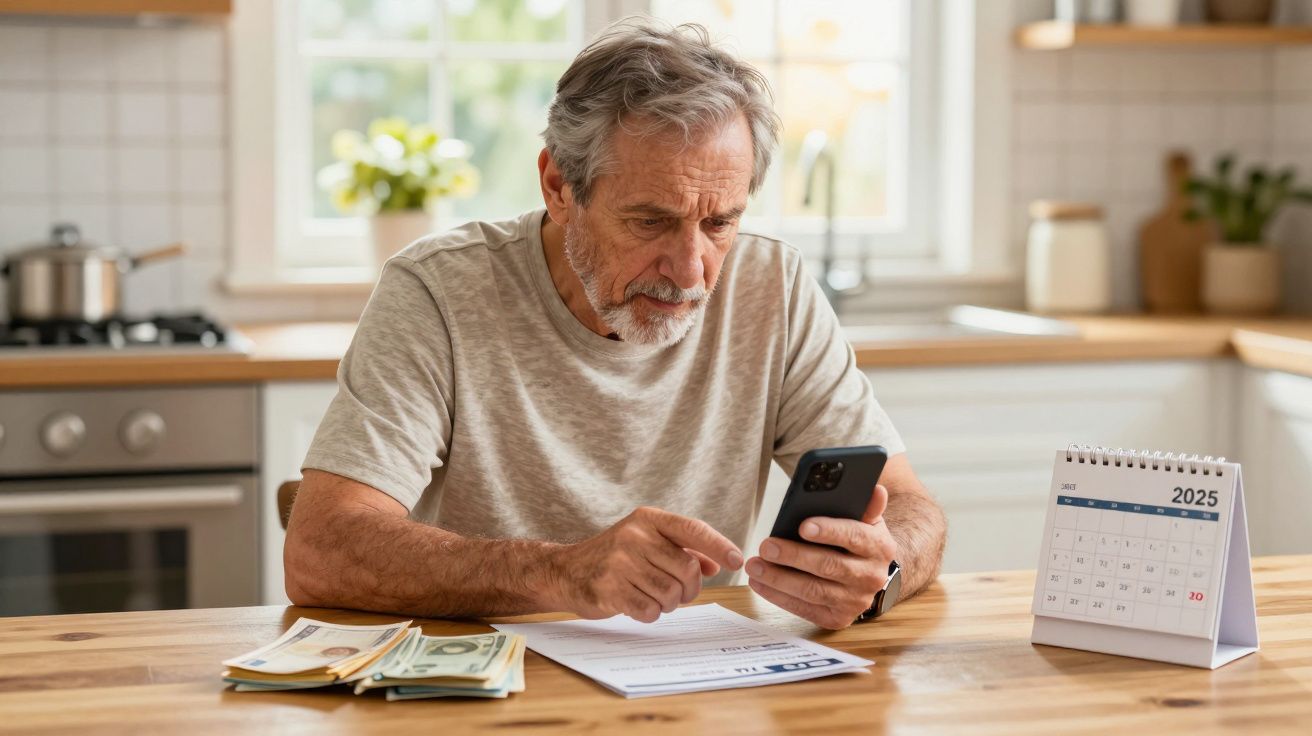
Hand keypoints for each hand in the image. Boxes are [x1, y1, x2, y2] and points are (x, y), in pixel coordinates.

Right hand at [546, 506, 743, 622]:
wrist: (565, 570)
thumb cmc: (614, 557)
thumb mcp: (646, 542)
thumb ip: (682, 549)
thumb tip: (716, 563)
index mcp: (647, 519)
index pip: (692, 529)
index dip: (719, 545)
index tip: (737, 560)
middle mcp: (634, 536)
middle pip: (687, 570)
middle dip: (689, 589)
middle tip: (678, 593)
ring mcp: (619, 562)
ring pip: (671, 594)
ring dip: (668, 603)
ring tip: (652, 596)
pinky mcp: (608, 589)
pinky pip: (649, 610)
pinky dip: (649, 613)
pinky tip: (636, 604)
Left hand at [746, 484, 898, 629]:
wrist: (868, 575)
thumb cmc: (859, 540)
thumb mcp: (866, 520)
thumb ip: (866, 506)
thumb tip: (875, 489)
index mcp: (880, 547)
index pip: (854, 536)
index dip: (828, 531)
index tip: (802, 526)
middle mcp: (871, 577)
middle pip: (829, 566)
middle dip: (794, 556)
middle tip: (766, 546)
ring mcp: (855, 601)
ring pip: (813, 591)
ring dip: (779, 579)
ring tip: (754, 565)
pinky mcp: (838, 618)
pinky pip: (805, 609)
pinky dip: (779, 597)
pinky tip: (760, 583)